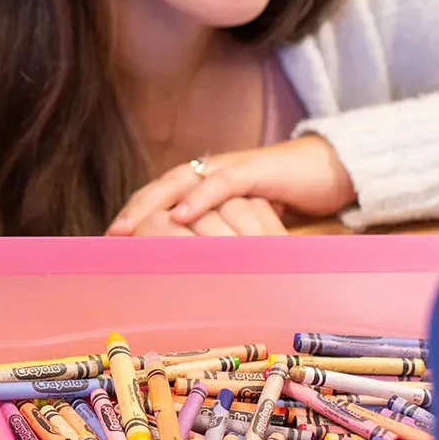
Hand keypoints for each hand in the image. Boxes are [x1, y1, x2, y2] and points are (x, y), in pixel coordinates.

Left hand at [108, 137, 355, 235]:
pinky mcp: (255, 170)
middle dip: (132, 212)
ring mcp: (230, 168)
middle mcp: (210, 171)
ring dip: (153, 205)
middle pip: (160, 188)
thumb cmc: (288, 201)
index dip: (134, 218)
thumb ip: (222, 240)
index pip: (160, 200)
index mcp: (205, 184)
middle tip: (108, 238)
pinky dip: (199, 199)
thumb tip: (199, 272)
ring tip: (130, 228)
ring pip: (181, 182)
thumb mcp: (246, 226)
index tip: (109, 246)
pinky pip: (222, 183)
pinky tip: (181, 215)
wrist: (330, 171)